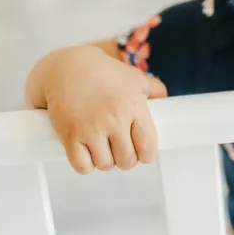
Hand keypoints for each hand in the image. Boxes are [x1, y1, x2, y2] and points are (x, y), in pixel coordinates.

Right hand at [32, 45, 166, 173]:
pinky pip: (83, 166)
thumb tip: (166, 102)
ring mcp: (91, 129)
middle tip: (120, 150)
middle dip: (125, 159)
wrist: (66, 67)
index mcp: (133, 106)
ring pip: (105, 165)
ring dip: (105, 161)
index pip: (147, 147)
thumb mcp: (134, 77)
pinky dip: (86, 165)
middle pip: (127, 161)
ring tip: (102, 149)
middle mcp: (114, 119)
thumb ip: (154, 90)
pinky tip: (86, 153)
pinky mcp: (69, 135)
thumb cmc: (103, 73)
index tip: (140, 152)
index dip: (145, 154)